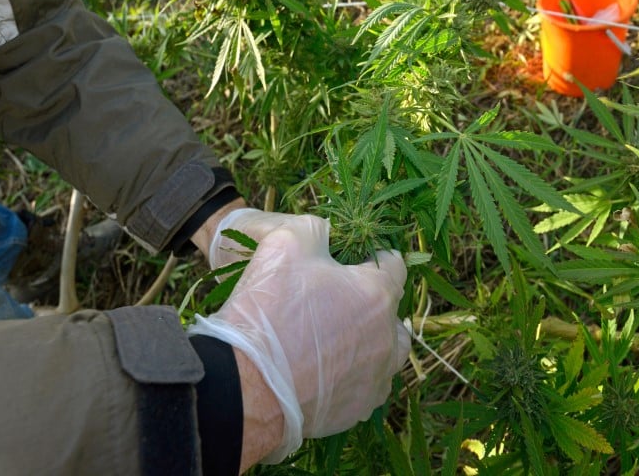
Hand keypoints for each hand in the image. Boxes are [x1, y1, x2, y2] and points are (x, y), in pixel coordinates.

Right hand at [188, 214, 409, 464]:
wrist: (244, 385)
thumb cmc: (270, 309)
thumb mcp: (287, 242)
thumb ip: (317, 230)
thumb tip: (327, 236)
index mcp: (378, 294)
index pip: (394, 265)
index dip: (369, 256)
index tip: (346, 261)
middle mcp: (387, 338)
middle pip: (392, 312)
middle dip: (371, 302)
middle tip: (333, 302)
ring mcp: (376, 378)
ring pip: (385, 352)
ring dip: (368, 341)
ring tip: (332, 338)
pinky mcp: (357, 409)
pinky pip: (366, 385)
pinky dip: (352, 376)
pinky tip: (323, 370)